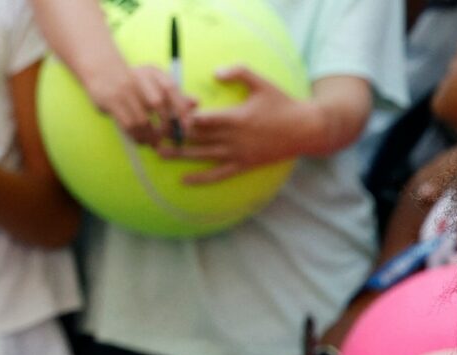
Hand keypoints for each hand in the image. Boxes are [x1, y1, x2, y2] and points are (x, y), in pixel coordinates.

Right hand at [85, 64, 195, 145]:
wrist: (101, 70)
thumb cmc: (136, 81)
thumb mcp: (156, 83)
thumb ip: (176, 95)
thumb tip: (196, 103)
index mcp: (154, 72)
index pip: (172, 90)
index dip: (182, 111)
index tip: (187, 128)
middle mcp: (139, 77)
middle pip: (158, 105)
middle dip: (166, 126)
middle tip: (169, 139)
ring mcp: (123, 89)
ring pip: (143, 119)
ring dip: (150, 135)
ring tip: (154, 143)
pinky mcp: (111, 101)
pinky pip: (128, 125)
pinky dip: (136, 136)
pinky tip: (141, 140)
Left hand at [159, 65, 309, 183]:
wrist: (306, 130)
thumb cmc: (283, 104)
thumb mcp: (262, 83)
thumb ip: (238, 72)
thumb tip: (214, 73)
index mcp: (235, 117)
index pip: (200, 118)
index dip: (180, 116)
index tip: (162, 113)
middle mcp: (233, 138)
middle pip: (196, 137)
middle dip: (173, 134)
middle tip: (150, 132)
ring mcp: (238, 153)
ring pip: (202, 155)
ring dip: (179, 155)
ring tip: (158, 153)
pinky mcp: (245, 164)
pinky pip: (219, 174)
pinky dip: (201, 178)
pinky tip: (184, 180)